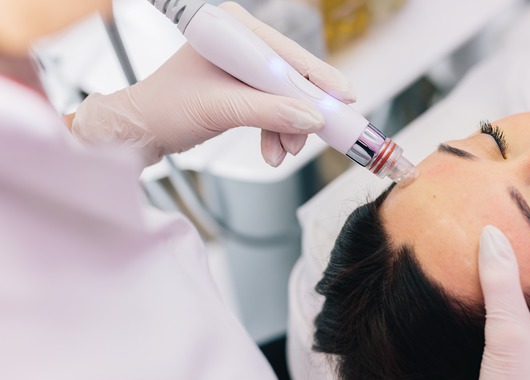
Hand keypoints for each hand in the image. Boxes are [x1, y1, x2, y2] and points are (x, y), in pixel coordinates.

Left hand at [71, 1, 354, 166]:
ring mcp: (242, 68)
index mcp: (233, 31)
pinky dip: (276, 132)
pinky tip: (273, 151)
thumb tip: (313, 119)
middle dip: (301, 111)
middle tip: (318, 135)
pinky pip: (272, 109)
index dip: (318, 76)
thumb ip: (270, 112)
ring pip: (283, 98)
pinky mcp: (240, 90)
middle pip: (289, 77)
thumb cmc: (166, 108)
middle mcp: (240, 44)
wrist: (139, 132)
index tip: (344, 97)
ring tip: (284, 152)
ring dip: (289, 128)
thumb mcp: (221, 109)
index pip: (286, 53)